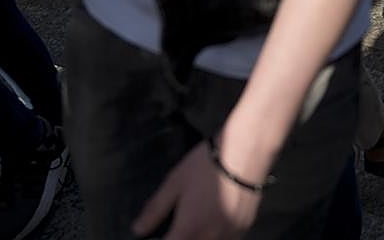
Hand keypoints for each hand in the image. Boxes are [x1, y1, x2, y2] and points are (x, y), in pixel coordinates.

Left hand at [132, 141, 260, 238]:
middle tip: (178, 228)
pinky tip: (214, 221)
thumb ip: (155, 210)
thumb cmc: (206, 166)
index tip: (157, 236)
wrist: (246, 151)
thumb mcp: (174, 183)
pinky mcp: (245, 227)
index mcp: (188, 231)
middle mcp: (209, 239)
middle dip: (180, 239)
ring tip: (196, 225)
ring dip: (198, 238)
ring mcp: (230, 235)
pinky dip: (217, 236)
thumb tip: (137, 230)